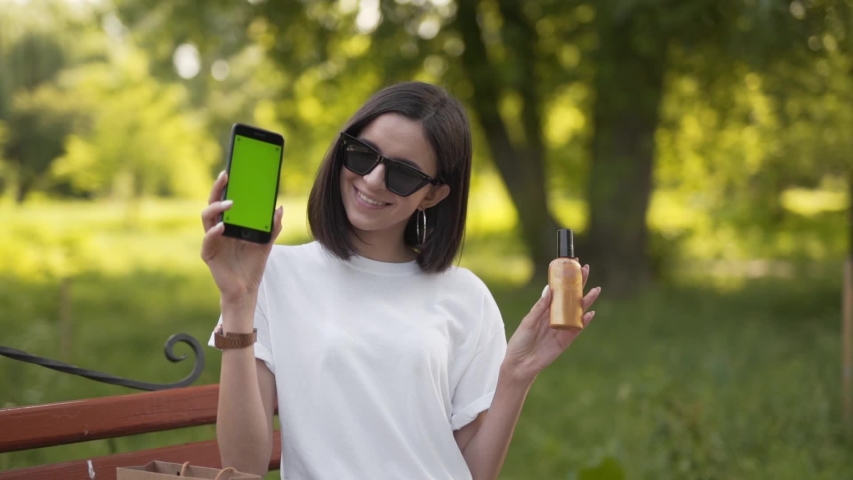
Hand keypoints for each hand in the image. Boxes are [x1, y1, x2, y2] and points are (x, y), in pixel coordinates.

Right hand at [200, 171, 282, 307]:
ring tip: (230, 203)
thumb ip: (272, 227)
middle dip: (217, 189)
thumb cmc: (253, 264)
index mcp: (230, 223)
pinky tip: (223, 227)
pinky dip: (214, 232)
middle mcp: (218, 228)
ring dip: (217, 208)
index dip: (225, 186)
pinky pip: (208, 240)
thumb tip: (279, 208)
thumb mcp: (267, 243)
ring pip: (206, 218)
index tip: (232, 171)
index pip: (224, 200)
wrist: (246, 289)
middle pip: (212, 203)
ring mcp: (212, 240)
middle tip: (226, 176)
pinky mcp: (209, 254)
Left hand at [503, 264, 600, 382]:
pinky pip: (577, 329)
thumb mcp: (528, 322)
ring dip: (586, 301)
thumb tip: (550, 290)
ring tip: (596, 290)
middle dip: (579, 284)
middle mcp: (555, 317)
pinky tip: (591, 313)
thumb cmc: (519, 342)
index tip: (571, 264)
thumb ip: (540, 308)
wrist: (520, 365)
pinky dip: (584, 321)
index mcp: (544, 309)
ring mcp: (561, 328)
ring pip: (577, 312)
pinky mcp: (565, 341)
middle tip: (587, 270)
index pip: (557, 290)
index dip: (564, 278)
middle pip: (570, 298)